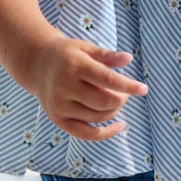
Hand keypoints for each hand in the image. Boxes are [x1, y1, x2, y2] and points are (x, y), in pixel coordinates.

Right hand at [30, 36, 148, 140]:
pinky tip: (120, 126)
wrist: (37, 64)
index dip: (127, 85)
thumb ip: (107, 55)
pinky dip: (105, 133)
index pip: (106, 79)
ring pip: (97, 117)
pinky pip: (85, 133)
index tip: (144, 89)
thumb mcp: (86, 47)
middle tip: (127, 92)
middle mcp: (64, 87)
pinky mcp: (58, 120)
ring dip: (114, 111)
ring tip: (118, 100)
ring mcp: (60, 106)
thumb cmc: (67, 54)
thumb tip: (129, 59)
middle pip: (103, 101)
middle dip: (122, 98)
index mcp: (74, 66)